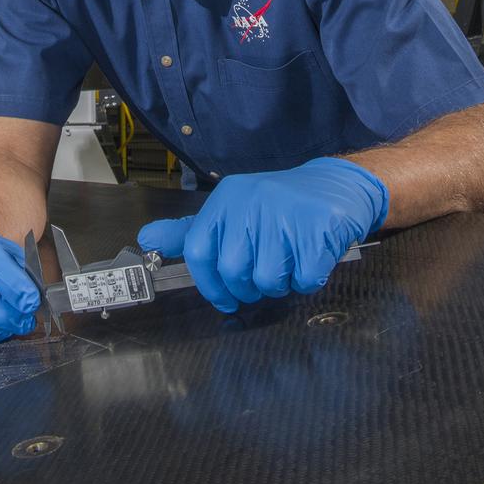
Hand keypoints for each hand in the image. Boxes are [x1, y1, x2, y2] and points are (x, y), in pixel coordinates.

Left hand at [137, 157, 387, 313]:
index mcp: (226, 199)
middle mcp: (251, 202)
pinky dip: (307, 280)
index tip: (225, 299)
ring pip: (268, 280)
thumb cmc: (278, 206)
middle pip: (234, 271)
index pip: (198, 251)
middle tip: (263, 277)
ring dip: (280, 285)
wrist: (337, 184)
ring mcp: (285, 214)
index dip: (209, 284)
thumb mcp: (231, 211)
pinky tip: (310, 258)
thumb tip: (146, 241)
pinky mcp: (317, 229)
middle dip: (249, 288)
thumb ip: (190, 231)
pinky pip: (303, 279)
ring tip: (288, 263)